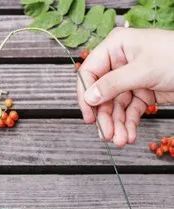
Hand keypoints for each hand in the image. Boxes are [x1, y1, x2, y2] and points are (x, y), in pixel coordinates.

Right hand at [77, 27, 173, 146]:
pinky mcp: (143, 92)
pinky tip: (130, 135)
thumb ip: (113, 84)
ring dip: (117, 125)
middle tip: (107, 135)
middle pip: (102, 95)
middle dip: (106, 118)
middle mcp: (121, 63)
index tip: (89, 116)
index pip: (89, 72)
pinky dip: (129, 124)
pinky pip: (130, 111)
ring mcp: (131, 79)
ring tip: (121, 140)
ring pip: (115, 107)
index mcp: (117, 47)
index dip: (86, 96)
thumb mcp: (143, 70)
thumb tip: (89, 98)